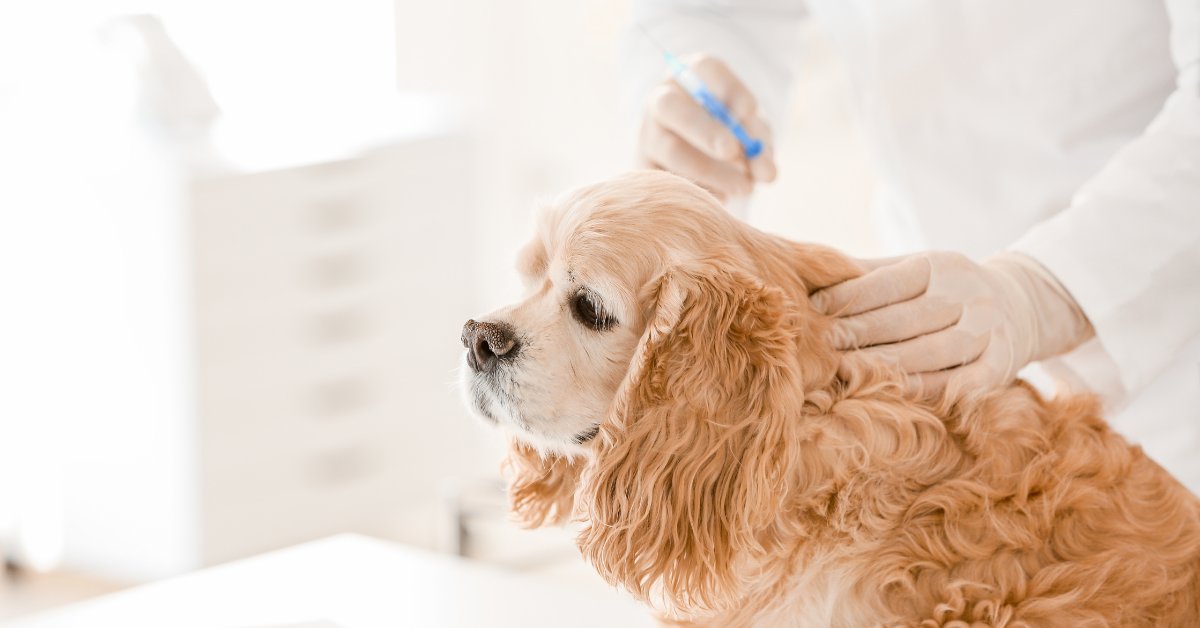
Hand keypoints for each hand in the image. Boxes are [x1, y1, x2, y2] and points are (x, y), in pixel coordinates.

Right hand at [637, 55, 776, 200]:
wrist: (698, 165)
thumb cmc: (731, 138)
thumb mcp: (750, 135)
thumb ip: (760, 147)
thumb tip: (767, 172)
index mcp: (692, 78)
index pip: (703, 69)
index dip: (727, 87)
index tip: (750, 110)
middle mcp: (661, 101)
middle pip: (671, 107)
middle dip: (705, 129)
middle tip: (734, 150)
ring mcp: (648, 136)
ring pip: (671, 150)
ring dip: (710, 170)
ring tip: (745, 187)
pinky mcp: (643, 170)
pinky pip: (667, 182)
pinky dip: (700, 192)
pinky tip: (723, 197)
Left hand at [811, 251, 1093, 395]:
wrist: (1020, 303)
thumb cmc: (943, 288)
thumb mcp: (914, 269)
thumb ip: (868, 274)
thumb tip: (810, 274)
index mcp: (940, 266)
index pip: (889, 281)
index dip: (851, 295)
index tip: (815, 308)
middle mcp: (968, 295)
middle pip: (907, 318)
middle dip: (861, 332)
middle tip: (822, 344)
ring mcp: (987, 331)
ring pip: (933, 351)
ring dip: (888, 364)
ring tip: (847, 371)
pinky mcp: (1002, 365)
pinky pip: (964, 382)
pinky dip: (932, 390)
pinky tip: (898, 394)